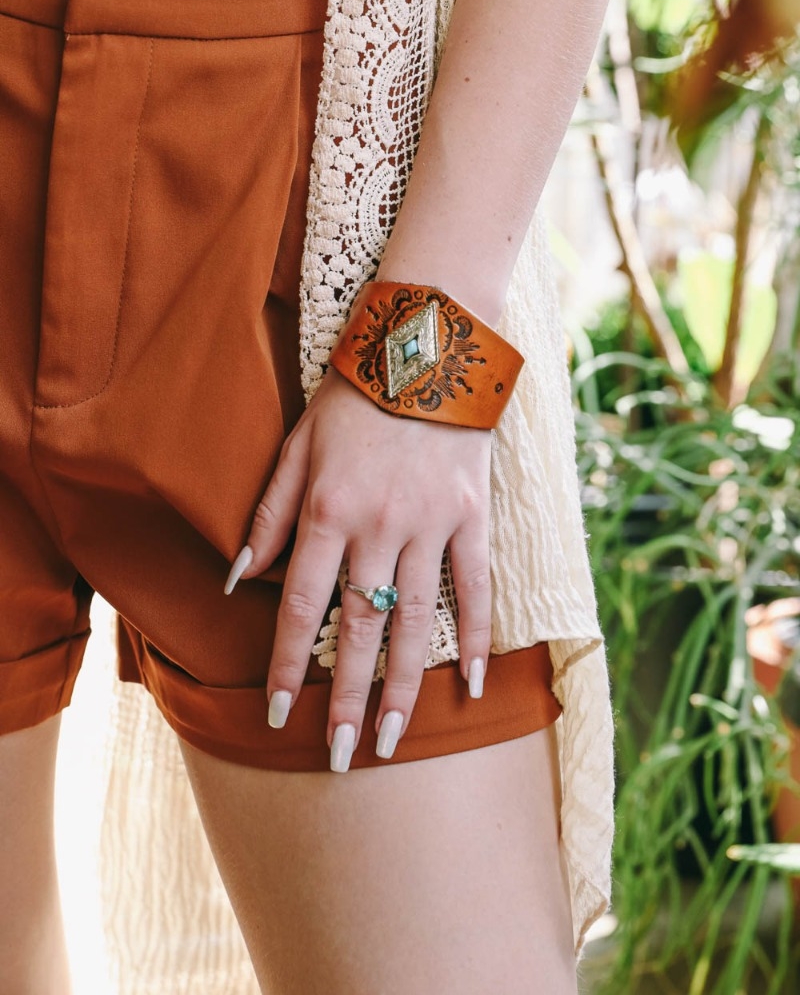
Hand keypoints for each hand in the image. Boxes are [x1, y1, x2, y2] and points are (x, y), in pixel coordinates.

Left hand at [225, 366, 491, 770]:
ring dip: (403, 687)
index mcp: (327, 511)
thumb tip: (236, 578)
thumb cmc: (352, 401)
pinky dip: (479, 637)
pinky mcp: (472, 517)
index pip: (303, 606)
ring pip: (415, 621)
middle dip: (344, 698)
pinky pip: (477, 588)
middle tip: (337, 757)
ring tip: (391, 741)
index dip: (290, 666)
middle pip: (358, 629)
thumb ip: (268, 515)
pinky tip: (473, 683)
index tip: (280, 716)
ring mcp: (430, 525)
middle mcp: (377, 527)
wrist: (425, 352)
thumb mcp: (296, 448)